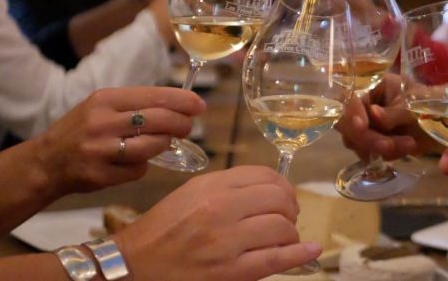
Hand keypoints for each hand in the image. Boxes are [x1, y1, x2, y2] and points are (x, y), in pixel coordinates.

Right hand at [31, 87, 204, 194]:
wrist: (45, 162)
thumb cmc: (81, 130)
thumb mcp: (101, 107)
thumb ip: (134, 105)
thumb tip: (179, 106)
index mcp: (104, 99)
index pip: (153, 96)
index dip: (181, 101)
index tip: (199, 105)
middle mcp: (102, 122)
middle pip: (158, 120)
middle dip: (181, 123)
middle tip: (189, 126)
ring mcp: (100, 150)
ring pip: (151, 147)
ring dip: (164, 145)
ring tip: (165, 142)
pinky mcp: (100, 175)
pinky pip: (137, 170)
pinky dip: (142, 166)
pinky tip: (134, 162)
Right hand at [114, 166, 320, 280]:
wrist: (135, 266)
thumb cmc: (162, 229)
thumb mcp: (191, 193)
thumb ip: (228, 187)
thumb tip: (269, 188)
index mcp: (211, 186)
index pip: (264, 175)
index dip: (282, 184)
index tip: (284, 195)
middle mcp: (221, 209)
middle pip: (279, 199)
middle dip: (290, 207)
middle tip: (287, 216)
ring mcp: (227, 242)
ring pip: (282, 228)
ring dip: (291, 233)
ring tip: (284, 237)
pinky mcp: (231, 273)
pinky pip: (277, 259)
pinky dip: (301, 254)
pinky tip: (312, 250)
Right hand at [336, 73, 433, 160]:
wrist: (443, 122)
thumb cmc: (427, 102)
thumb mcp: (413, 102)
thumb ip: (394, 110)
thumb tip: (373, 114)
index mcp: (369, 85)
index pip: (349, 97)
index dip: (351, 112)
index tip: (361, 125)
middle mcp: (360, 105)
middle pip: (346, 124)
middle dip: (367, 138)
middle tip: (389, 146)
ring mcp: (364, 124)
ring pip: (356, 142)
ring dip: (380, 148)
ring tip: (409, 143)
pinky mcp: (370, 142)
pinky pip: (367, 153)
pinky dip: (385, 155)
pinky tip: (406, 149)